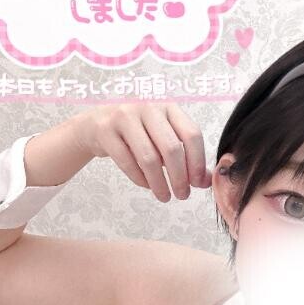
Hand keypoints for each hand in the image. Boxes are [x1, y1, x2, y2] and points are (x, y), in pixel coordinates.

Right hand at [73, 102, 211, 201]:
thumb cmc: (137, 133)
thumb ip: (186, 156)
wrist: (96, 124)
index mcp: (169, 108)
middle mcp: (148, 108)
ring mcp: (125, 116)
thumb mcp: (163, 138)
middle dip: (180, 177)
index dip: (198, 162)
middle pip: (172, 148)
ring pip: (149, 158)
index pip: (191, 135)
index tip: (198, 183)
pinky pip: (128, 163)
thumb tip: (207, 181)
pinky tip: (147, 186)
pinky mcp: (106, 130)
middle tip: (183, 195)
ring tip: (165, 196)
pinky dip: (140, 179)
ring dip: (160, 183)